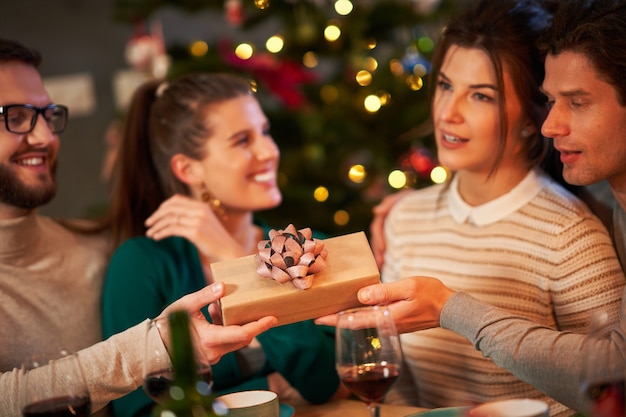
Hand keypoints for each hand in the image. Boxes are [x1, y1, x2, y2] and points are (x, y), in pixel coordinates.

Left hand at [144, 194, 246, 262]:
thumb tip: (176, 219)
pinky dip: (161, 232)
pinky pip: (172, 229)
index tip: (156, 216)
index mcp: (202, 207)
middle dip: (156, 215)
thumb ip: (193, 219)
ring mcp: (198, 220)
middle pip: (171, 207)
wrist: (230, 254)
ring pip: (170, 218)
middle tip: (148, 224)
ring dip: (156, 226)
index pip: (177, 200)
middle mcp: (200, 210)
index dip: (163, 206)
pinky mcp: (195, 232)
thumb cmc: (218, 244)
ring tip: (150, 234)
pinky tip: (156, 238)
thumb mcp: (206, 226)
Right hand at [158, 282, 276, 363]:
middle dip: (253, 324)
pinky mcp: (210, 356)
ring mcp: (213, 356)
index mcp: (210, 340)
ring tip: (219, 307)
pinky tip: (214, 314)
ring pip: (235, 341)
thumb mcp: (185, 305)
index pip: (243, 334)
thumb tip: (222, 285)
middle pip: (243, 338)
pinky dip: (227, 329)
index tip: (272, 318)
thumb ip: (204, 296)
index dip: (260, 326)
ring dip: (236, 324)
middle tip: (260, 308)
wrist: (153, 346)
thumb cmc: (167, 325)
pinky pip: (226, 343)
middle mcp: (214, 352)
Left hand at [315, 277, 454, 333]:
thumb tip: (361, 294)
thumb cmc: (431, 295)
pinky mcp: (395, 321)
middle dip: (335, 320)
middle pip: (355, 323)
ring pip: (363, 321)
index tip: (317, 319)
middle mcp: (386, 324)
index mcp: (387, 317)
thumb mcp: (408, 287)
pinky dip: (359, 314)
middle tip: (316, 315)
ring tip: (329, 311)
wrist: (451, 308)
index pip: (354, 321)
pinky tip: (353, 307)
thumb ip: (385, 291)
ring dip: (346, 317)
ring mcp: (391, 324)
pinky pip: (372, 318)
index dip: (334, 320)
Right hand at [370, 190, 410, 268]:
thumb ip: (390, 202)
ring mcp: (390, 232)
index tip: (383, 249)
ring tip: (381, 267)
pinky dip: (387, 256)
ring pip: (381, 245)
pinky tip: (388, 265)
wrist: (428, 203)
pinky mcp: (396, 239)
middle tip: (380, 263)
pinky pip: (389, 248)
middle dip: (377, 251)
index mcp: (384, 215)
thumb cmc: (414, 199)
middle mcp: (385, 224)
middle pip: (377, 239)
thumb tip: (375, 211)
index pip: (377, 227)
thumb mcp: (403, 197)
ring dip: (380, 255)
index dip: (378, 238)